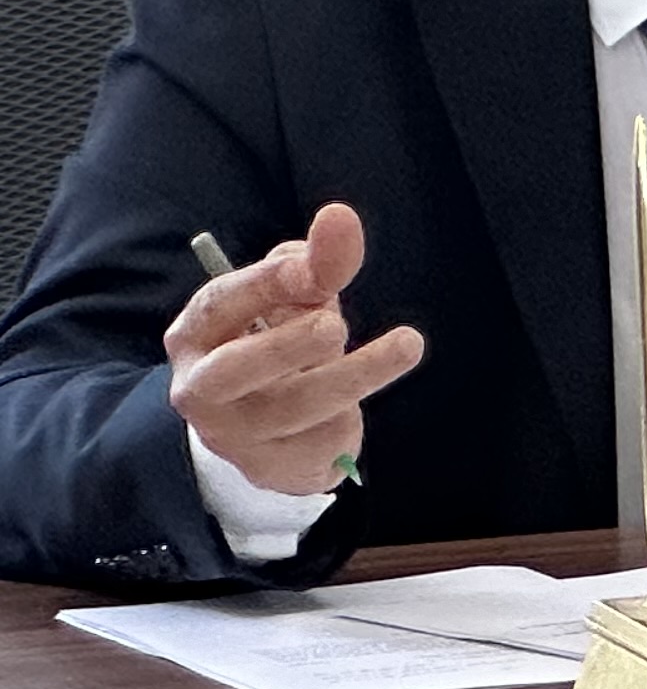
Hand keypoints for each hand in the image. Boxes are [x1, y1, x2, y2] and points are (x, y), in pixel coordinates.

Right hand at [163, 204, 424, 498]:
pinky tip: (356, 405)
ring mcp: (233, 434)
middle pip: (233, 371)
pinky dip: (349, 417)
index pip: (222, 303)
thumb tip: (340, 220)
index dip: (269, 281)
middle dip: (285, 346)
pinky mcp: (271, 468)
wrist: (267, 431)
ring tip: (407, 343)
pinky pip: (321, 441)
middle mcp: (201, 388)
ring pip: (293, 409)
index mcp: (197, 333)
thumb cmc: (278, 343)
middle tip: (334, 326)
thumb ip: (316, 262)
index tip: (319, 265)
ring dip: (355, 375)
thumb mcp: (294, 299)